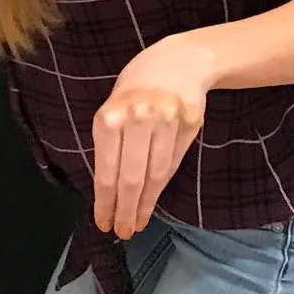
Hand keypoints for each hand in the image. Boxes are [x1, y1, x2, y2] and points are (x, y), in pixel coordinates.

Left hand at [94, 34, 215, 238]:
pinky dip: (161, 187)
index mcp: (110, 116)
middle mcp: (138, 118)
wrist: (179, 61)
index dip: (105, 202)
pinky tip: (153, 202)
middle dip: (125, 210)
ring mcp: (167, 121)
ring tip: (137, 224)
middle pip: (132, 178)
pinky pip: (173, 164)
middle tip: (122, 231)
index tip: (103, 222)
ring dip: (145, 205)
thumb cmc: (136, 87)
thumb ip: (110, 144)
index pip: (107, 170)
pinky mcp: (190, 124)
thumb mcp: (113, 107)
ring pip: (155, 175)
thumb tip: (108, 190)